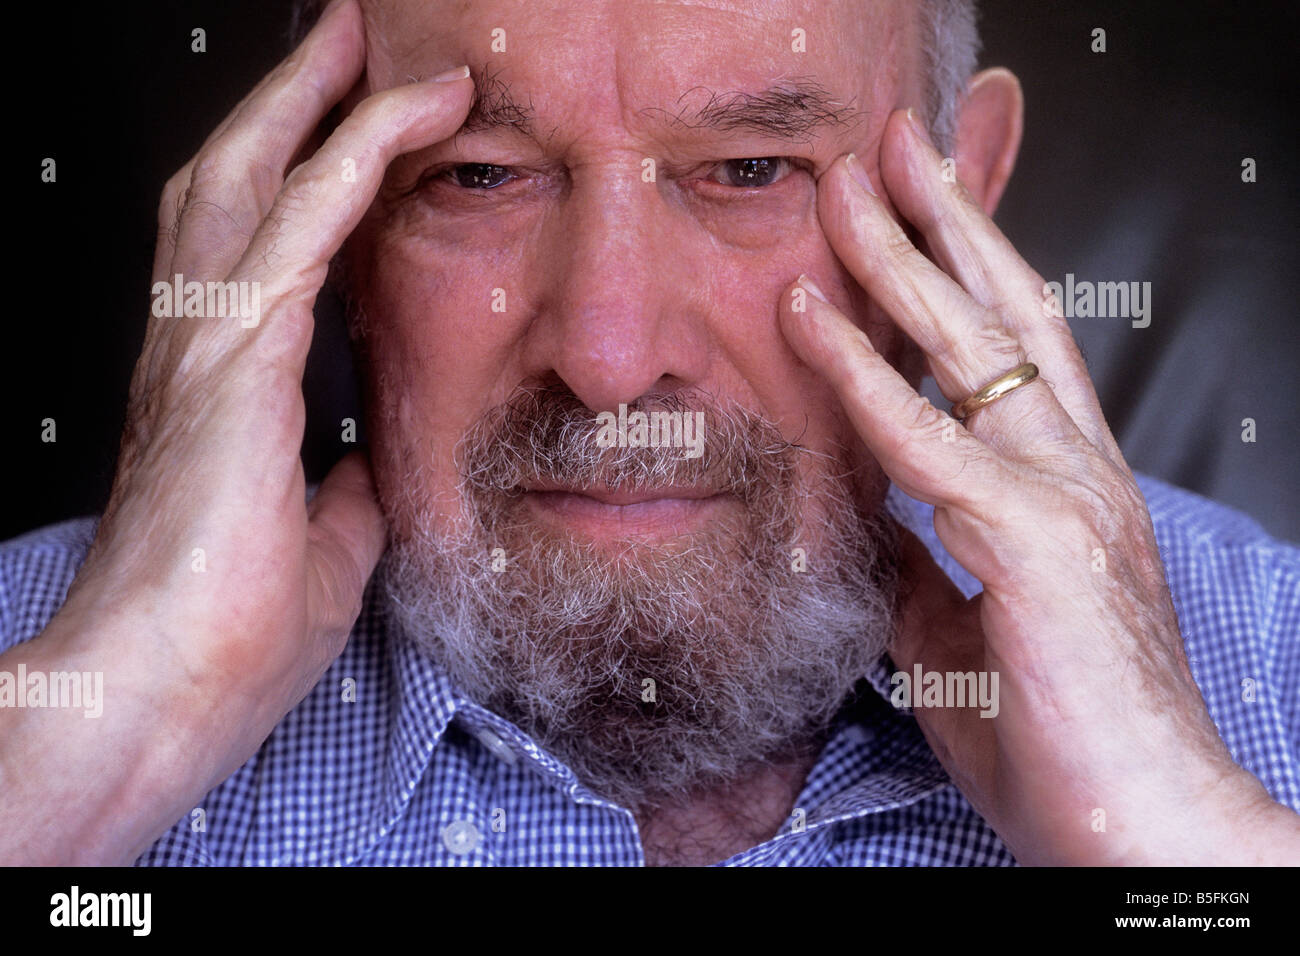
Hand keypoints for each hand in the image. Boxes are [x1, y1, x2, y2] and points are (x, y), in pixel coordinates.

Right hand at [0, 0, 472, 863]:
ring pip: (253, 180)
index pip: (252, 250)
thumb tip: (365, 464)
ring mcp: (205, 348)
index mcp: (214, 391)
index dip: (295, 182)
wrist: (164, 697)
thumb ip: (340, 495)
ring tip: (363, 43)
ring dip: (312, 103)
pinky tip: (395, 119)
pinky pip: (298, 232)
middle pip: (232, 185)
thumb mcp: (319, 552)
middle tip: (344, 45)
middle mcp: (195, 349)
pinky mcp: (234, 365)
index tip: (353, 137)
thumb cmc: (222, 640)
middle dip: (288, 105)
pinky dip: (349, 165)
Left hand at [779, 107, 1299, 863]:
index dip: (964, 274)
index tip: (914, 215)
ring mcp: (1065, 496)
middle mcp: (1076, 470)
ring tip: (849, 184)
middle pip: (1004, 314)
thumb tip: (864, 524)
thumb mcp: (959, 629)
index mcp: (1066, 486)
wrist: (1135, 823)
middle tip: (894, 147)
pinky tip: (813, 317)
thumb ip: (917, 564)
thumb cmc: (1056, 733)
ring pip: (973, 347)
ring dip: (901, 257)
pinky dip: (864, 377)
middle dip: (944, 221)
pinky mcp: (1037, 542)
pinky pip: (926, 443)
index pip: (1014, 352)